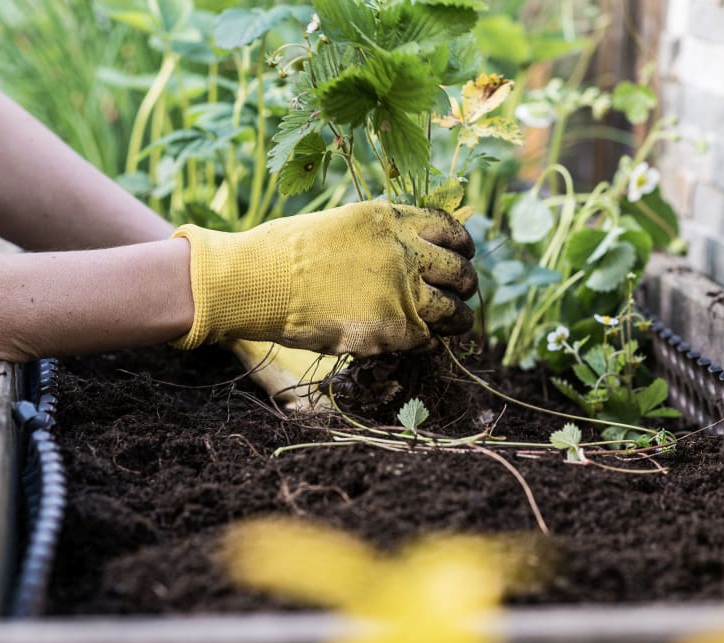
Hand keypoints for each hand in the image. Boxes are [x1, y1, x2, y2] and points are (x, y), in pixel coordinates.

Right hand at [171, 200, 476, 356]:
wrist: (258, 280)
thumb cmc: (285, 252)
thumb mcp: (341, 225)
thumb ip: (380, 238)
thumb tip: (406, 251)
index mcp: (391, 220)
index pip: (449, 228)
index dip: (461, 245)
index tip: (461, 255)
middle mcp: (405, 251)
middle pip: (460, 270)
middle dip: (465, 284)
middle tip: (461, 293)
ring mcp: (402, 291)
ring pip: (455, 310)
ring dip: (457, 319)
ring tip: (453, 324)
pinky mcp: (394, 328)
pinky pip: (428, 339)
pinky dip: (427, 342)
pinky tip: (415, 341)